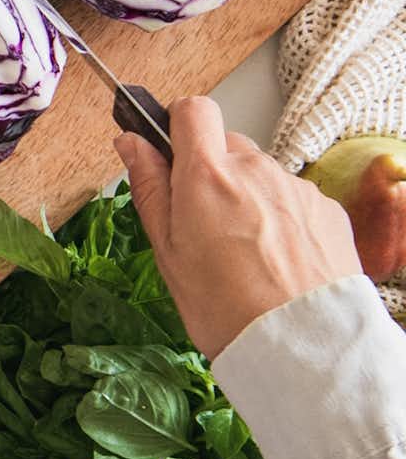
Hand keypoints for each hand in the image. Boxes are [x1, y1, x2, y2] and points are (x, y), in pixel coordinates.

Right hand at [118, 96, 358, 356]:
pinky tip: (278, 259)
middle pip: (227, 145)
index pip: (192, 110)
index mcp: (207, 176)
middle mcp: (256, 170)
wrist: (301, 348)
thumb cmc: (225, 308)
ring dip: (249, 196)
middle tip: (204, 222)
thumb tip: (131, 143)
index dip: (177, 123)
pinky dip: (282, 218)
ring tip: (246, 251)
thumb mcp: (167, 251)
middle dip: (212, 171)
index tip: (171, 150)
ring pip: (261, 174)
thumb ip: (149, 187)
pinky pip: (293, 198)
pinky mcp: (327, 209)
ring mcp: (296, 188)